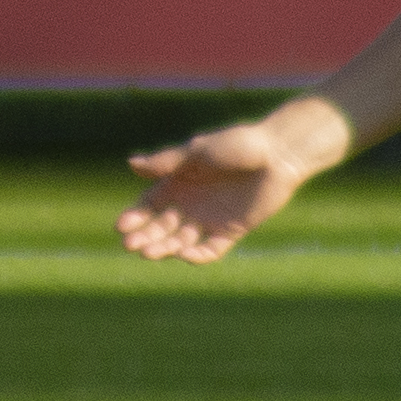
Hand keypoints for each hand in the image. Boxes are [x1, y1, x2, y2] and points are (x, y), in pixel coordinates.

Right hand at [116, 107, 342, 264]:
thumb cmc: (238, 144)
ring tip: (151, 253)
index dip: (135, 216)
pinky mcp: (232, 231)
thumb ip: (167, 162)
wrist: (279, 154)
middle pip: (161, 226)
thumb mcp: (199, 152)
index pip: (150, 204)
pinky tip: (183, 255)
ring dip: (164, 248)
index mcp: (180, 182)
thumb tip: (131, 164)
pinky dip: (197, 255)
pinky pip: (211, 249)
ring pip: (181, 240)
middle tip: (131, 245)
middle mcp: (191, 203)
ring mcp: (210, 219)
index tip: (121, 226)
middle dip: (145, 236)